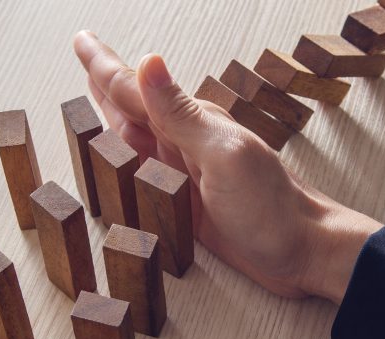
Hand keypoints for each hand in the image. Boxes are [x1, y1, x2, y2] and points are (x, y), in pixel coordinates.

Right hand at [73, 31, 381, 303]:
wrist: (302, 253)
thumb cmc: (271, 209)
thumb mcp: (224, 157)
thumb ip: (182, 116)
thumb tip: (150, 63)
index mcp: (191, 125)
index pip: (134, 88)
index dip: (104, 65)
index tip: (82, 40)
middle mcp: (183, 144)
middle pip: (129, 107)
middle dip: (101, 82)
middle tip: (82, 55)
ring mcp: (183, 172)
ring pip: (132, 138)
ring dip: (107, 116)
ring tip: (89, 96)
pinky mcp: (185, 202)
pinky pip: (142, 174)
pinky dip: (123, 162)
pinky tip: (119, 159)